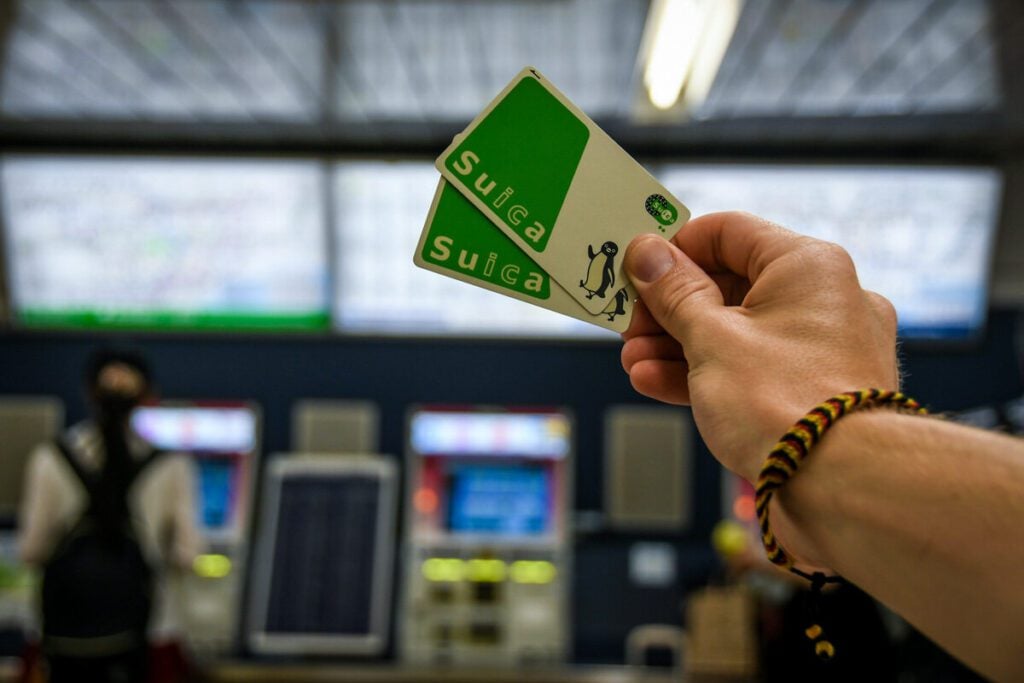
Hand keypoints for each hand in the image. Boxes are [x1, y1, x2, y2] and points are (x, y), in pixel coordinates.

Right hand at [621, 212, 899, 482]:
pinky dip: (708, 372)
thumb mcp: (710, 339)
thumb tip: (647, 252)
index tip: (637, 269)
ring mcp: (824, 348)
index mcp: (807, 266)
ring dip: (680, 344)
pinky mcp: (816, 391)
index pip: (730, 232)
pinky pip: (755, 368)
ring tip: (634, 360)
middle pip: (731, 284)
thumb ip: (674, 293)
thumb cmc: (783, 402)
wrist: (844, 488)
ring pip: (739, 331)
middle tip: (629, 324)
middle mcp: (825, 299)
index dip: (676, 247)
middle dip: (670, 307)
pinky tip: (657, 382)